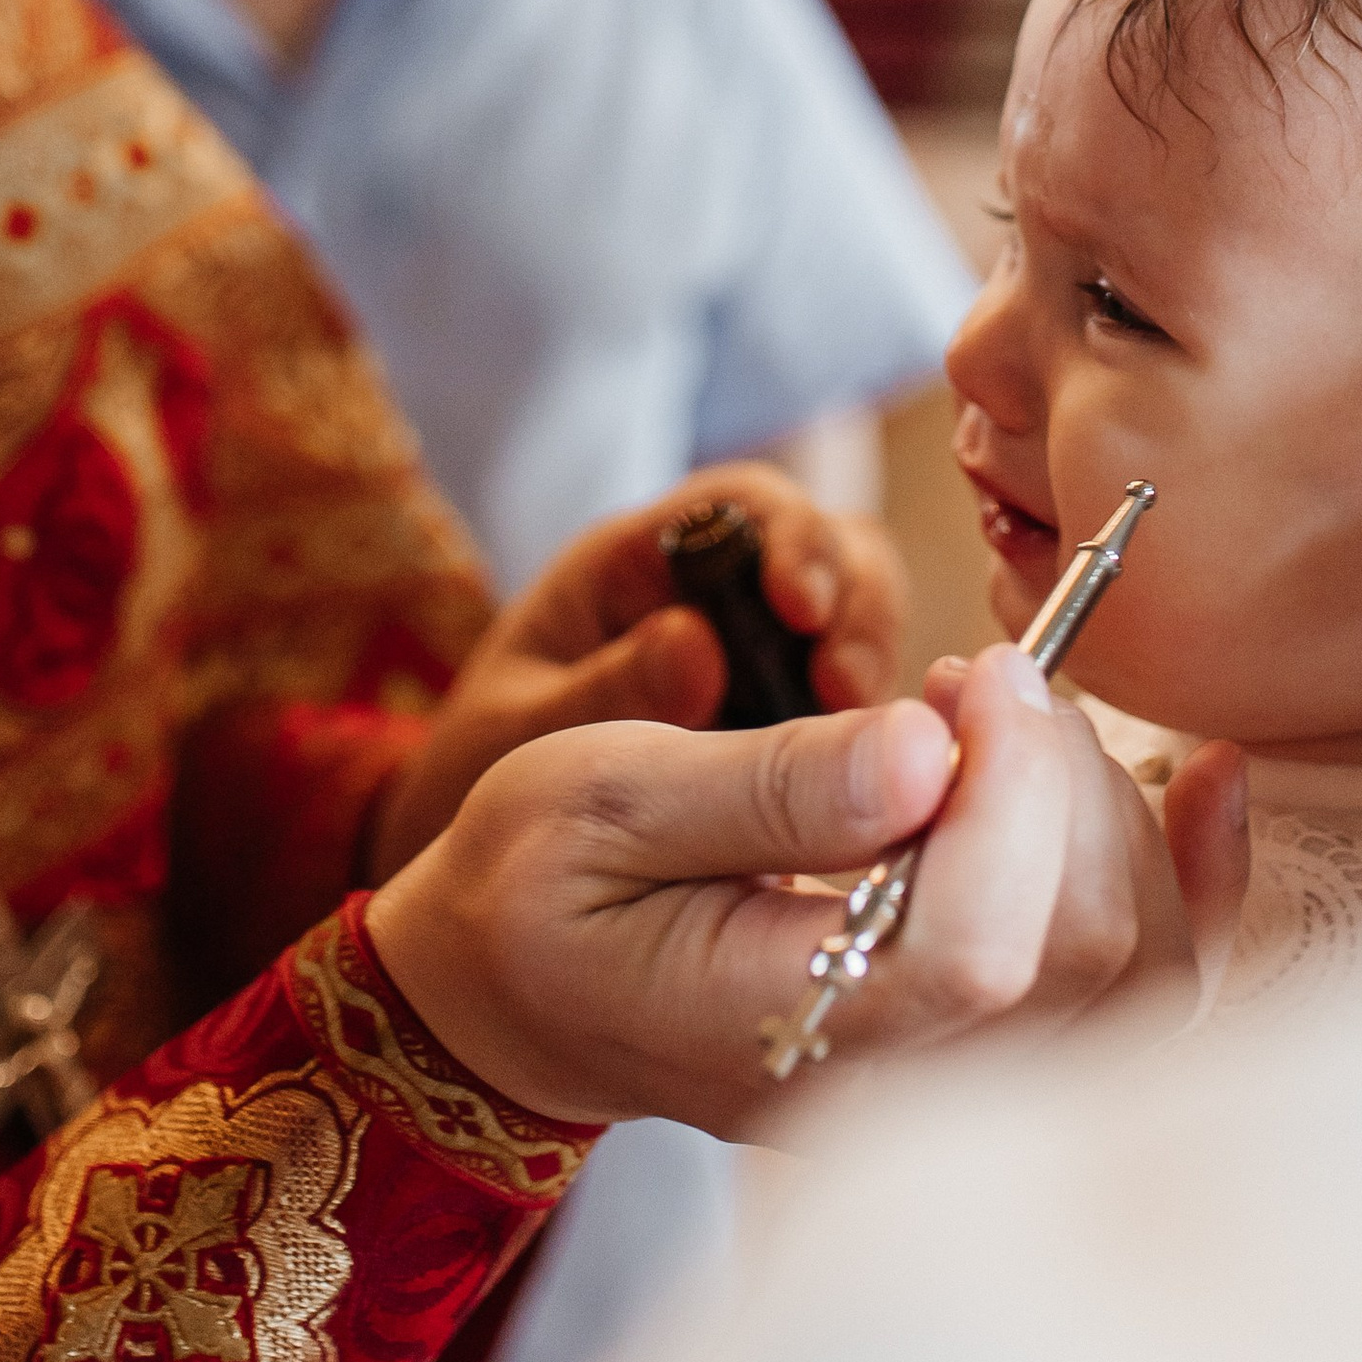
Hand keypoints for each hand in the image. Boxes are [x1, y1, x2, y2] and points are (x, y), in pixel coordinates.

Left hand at [366, 462, 906, 881]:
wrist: (481, 856)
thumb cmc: (481, 767)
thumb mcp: (518, 728)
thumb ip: (597, 690)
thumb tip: (697, 646)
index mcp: (638, 559)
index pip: (744, 505)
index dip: (792, 539)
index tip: (802, 608)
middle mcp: (718, 591)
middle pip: (831, 551)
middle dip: (856, 605)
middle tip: (850, 688)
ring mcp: (765, 656)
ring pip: (861, 623)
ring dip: (876, 669)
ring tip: (876, 748)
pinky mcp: (794, 722)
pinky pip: (860, 707)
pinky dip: (878, 735)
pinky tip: (880, 789)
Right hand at [367, 640, 1232, 1134]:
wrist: (518, 990)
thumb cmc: (541, 886)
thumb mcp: (600, 797)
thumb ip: (767, 784)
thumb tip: (927, 748)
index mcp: (785, 1035)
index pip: (978, 956)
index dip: (1012, 798)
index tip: (978, 669)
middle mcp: (893, 1094)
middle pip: (1082, 963)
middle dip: (1062, 784)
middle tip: (976, 678)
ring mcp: (950, 1091)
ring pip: (1136, 976)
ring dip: (1110, 814)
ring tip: (1003, 721)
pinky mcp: (986, 1055)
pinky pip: (1139, 992)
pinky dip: (1194, 879)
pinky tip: (1208, 777)